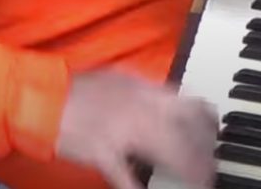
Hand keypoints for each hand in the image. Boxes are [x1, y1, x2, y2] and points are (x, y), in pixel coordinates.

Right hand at [56, 71, 217, 188]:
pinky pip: (126, 176)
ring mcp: (121, 130)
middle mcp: (139, 107)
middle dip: (205, 152)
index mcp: (144, 89)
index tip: (216, 136)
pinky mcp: (102, 152)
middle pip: (185, 130)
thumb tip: (173, 104)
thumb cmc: (80, 91)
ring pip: (166, 152)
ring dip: (187, 170)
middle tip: (213, 168)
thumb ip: (147, 93)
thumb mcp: (120, 81)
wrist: (44, 99)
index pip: (190, 103)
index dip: (208, 122)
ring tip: (200, 184)